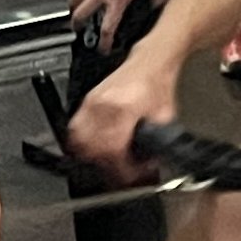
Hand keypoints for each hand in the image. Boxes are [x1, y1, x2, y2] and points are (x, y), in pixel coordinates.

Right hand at [66, 55, 177, 183]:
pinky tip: (93, 149)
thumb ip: (159, 143)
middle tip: (120, 174)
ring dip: (91, 157)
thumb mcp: (166, 117)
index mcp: (123, 109)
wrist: (149, 62)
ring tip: (107, 164)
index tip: (130, 178)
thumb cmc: (158, 85)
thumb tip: (150, 166)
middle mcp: (102, 106)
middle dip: (107, 167)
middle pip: (93, 149)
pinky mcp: (85, 102)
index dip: (122, 169)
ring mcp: (91, 103)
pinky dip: (81, 144)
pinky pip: (75, 130)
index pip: (113, 149)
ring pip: (78, 141)